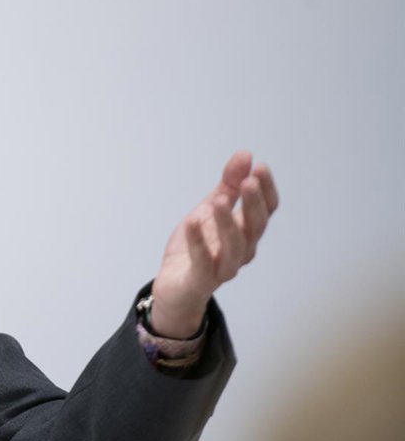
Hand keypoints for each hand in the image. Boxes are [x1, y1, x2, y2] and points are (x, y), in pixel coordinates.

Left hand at [149, 151, 278, 337]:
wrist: (174, 285)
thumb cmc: (197, 247)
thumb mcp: (210, 209)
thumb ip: (228, 185)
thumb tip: (246, 154)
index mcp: (246, 232)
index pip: (266, 210)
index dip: (266, 190)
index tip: (260, 167)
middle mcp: (242, 251)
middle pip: (255, 227)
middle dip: (253, 204)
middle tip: (247, 181)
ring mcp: (223, 268)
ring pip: (234, 247)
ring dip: (227, 223)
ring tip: (218, 201)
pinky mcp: (201, 281)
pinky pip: (203, 263)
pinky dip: (198, 243)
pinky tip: (192, 221)